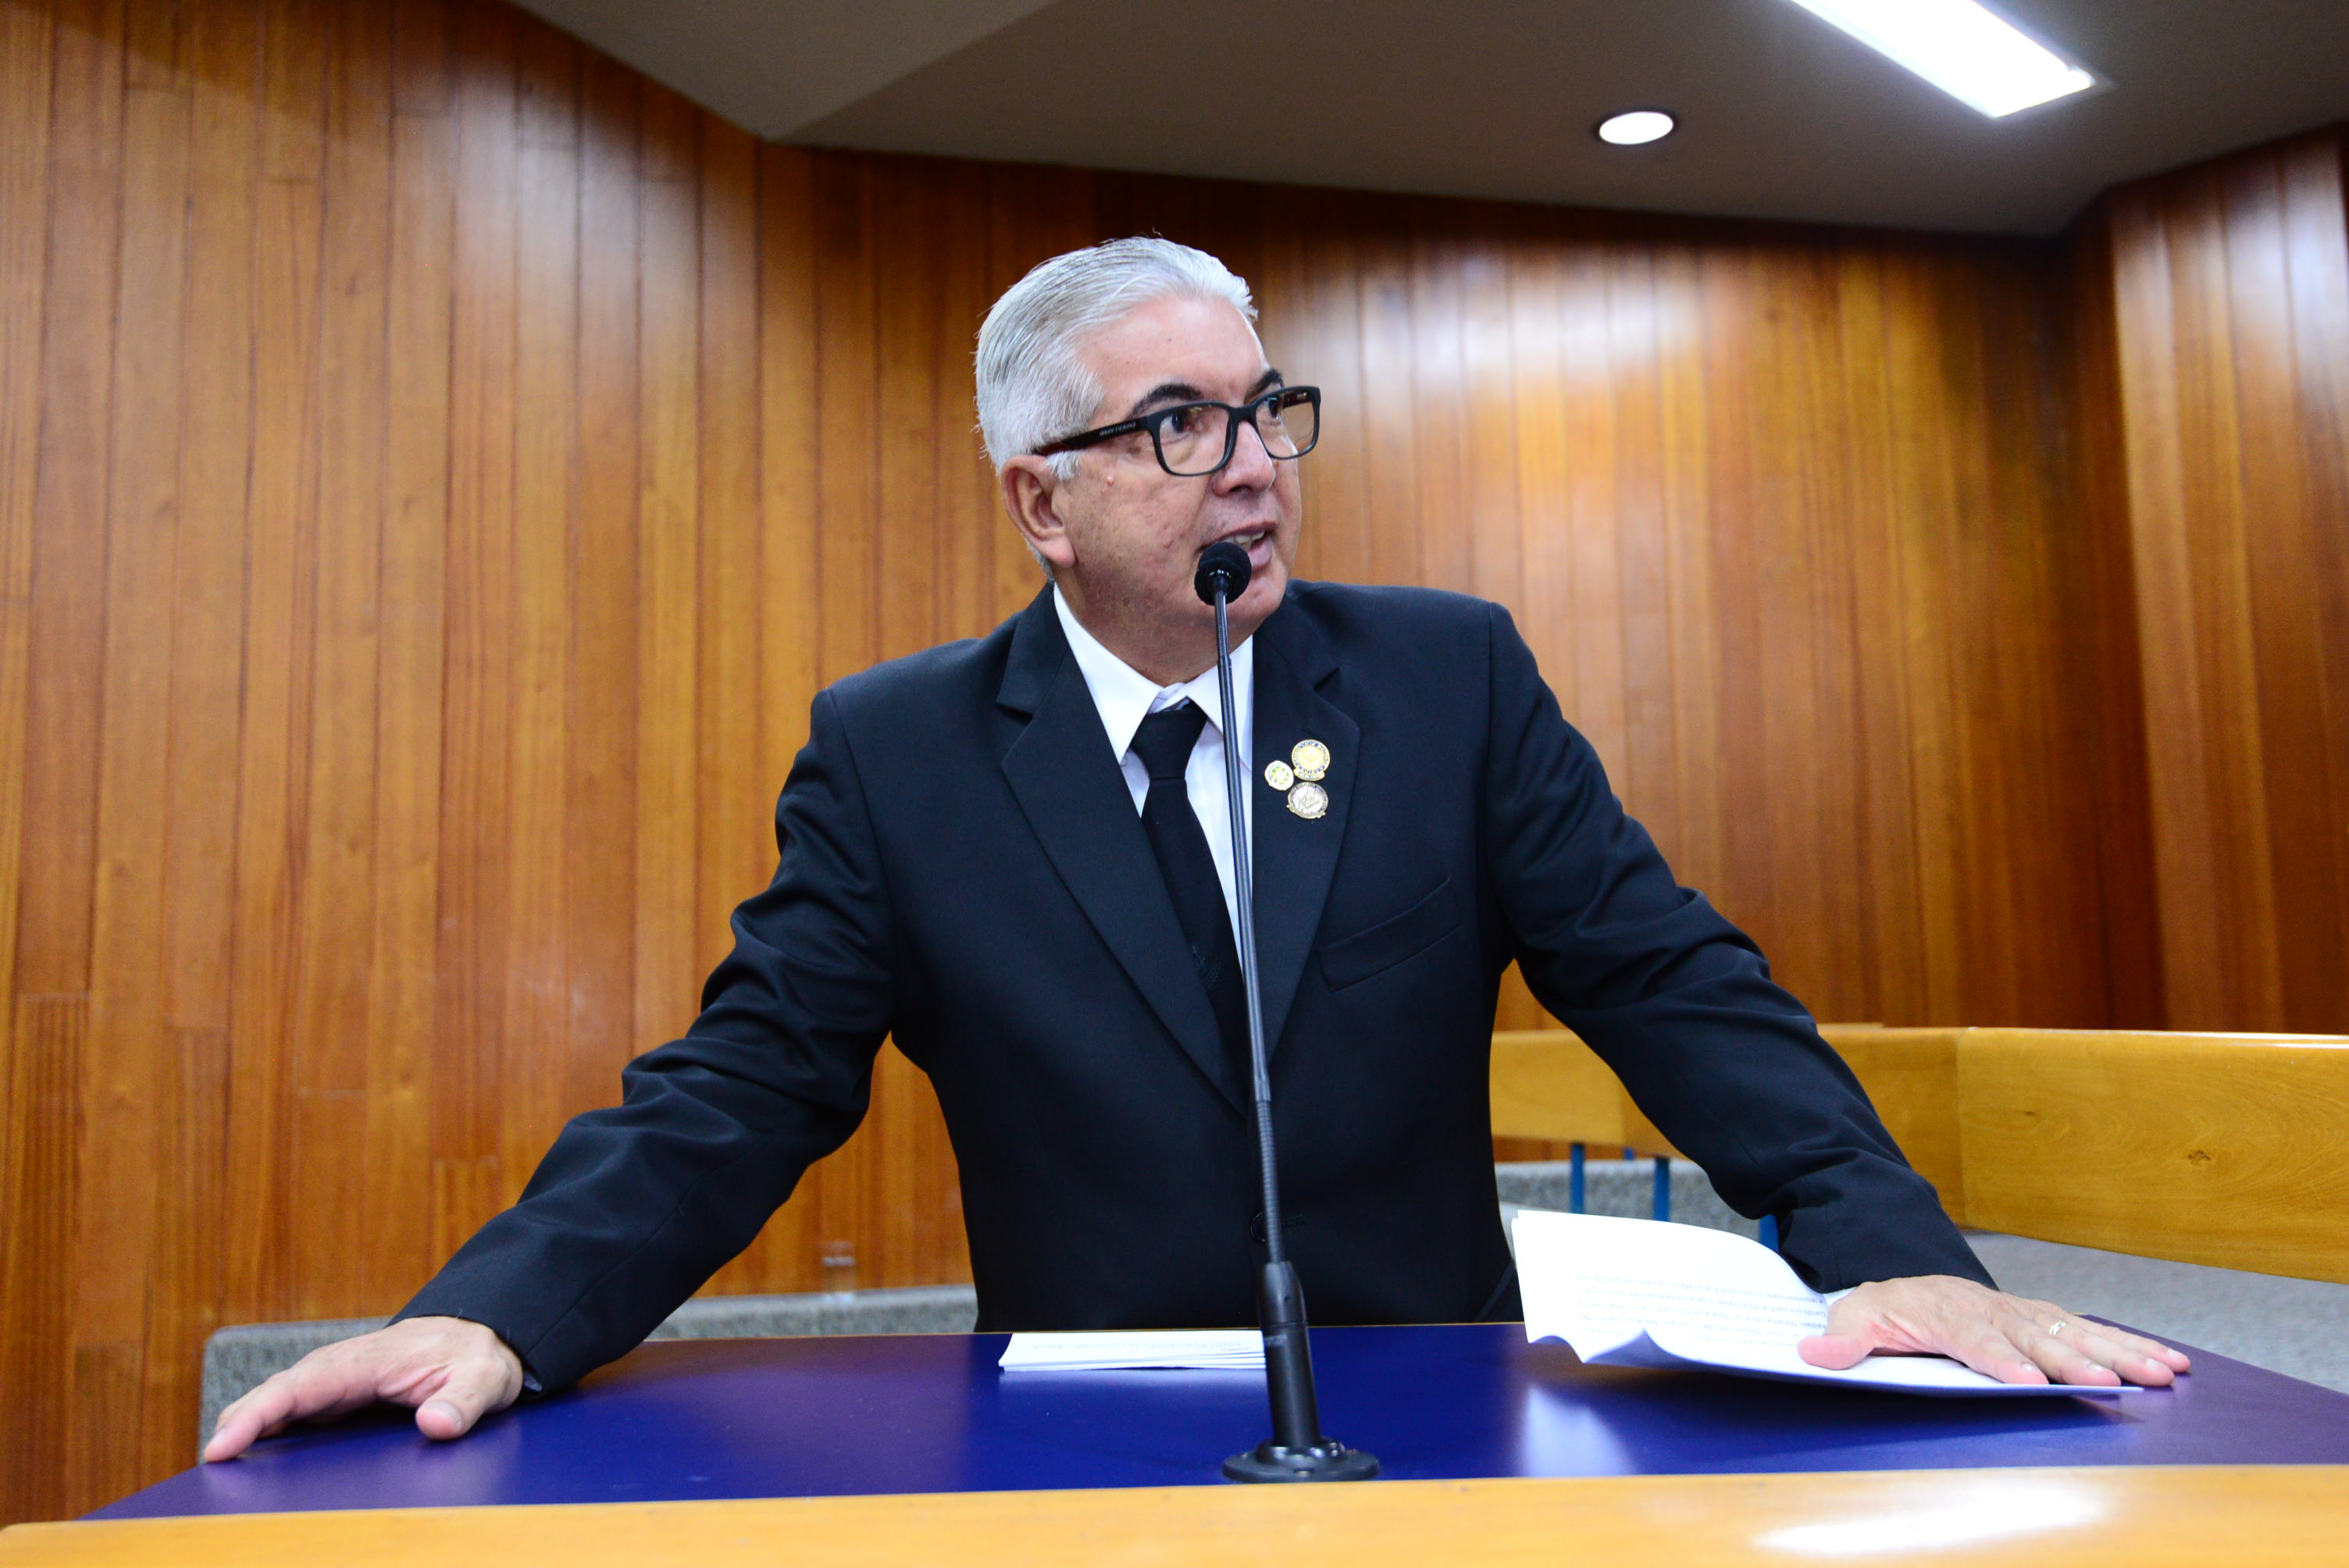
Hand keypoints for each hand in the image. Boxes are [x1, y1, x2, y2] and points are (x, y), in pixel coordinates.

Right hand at [203, 1316, 525, 1460]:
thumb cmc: (478, 1357)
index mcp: (365, 1361)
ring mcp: (336, 1385)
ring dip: (246, 1432)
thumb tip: (435, 1424)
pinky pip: (294, 1417)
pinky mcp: (339, 1401)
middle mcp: (340, 1369)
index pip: (300, 1386)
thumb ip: (463, 1402)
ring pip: (280, 1407)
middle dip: (237, 1426)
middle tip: (208, 1467)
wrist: (483, 1340)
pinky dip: (267, 1435)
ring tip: (217, 1476)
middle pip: (277, 1396)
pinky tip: (250, 1469)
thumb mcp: (485, 1379)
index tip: (223, 1443)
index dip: (258, 1414)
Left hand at [1798, 1275, 2191, 1386]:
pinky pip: (2090, 1330)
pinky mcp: (2044, 1319)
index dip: (2002, 1362)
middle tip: (2118, 1383)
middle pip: (2038, 1338)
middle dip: (2077, 1361)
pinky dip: (2130, 1343)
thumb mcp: (1853, 1313)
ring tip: (2164, 1372)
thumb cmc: (1886, 1304)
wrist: (1909, 1278)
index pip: (1977, 1340)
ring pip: (2076, 1331)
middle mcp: (1994, 1309)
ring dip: (2121, 1352)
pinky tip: (2168, 1361)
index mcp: (1947, 1312)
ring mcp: (2023, 1313)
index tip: (2029, 1385)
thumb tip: (1814, 1352)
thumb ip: (1842, 1336)